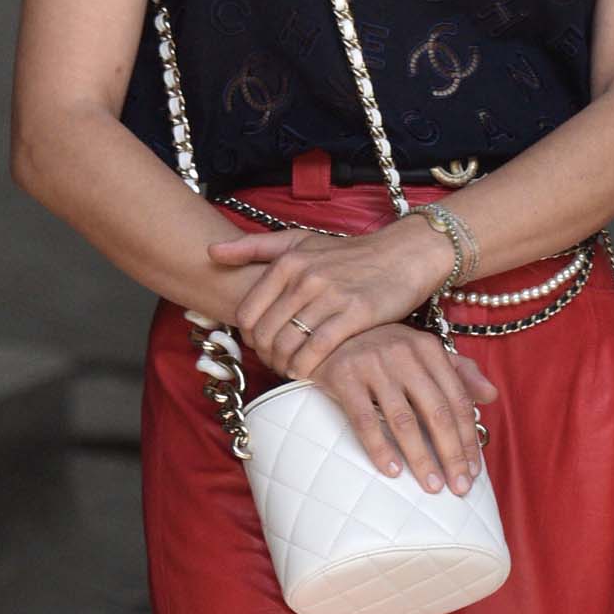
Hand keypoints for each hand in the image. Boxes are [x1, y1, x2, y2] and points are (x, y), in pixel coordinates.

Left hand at [205, 219, 452, 375]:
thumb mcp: (300, 242)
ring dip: (284, 364)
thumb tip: (210, 252)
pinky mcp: (356, 314)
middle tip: (274, 362)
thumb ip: (254, 246)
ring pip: (289, 344)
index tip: (260, 345)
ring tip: (289, 368)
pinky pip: (318, 349)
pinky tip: (306, 371)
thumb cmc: (349, 253)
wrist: (403, 256)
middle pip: (265, 333)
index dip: (248, 337)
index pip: (248, 313)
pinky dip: (306, 366)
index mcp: (288, 261)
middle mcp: (306, 277)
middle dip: (265, 355)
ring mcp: (331, 296)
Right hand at [313, 327, 501, 491]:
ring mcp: (373, 364)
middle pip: (437, 412)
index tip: (474, 470)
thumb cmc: (382, 349)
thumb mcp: (422, 352)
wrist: (327, 334)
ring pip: (404, 420)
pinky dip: (379, 448)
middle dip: (451, 454)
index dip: (468, 438)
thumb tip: (492, 396)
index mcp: (429, 349)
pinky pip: (364, 420)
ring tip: (432, 486)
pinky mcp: (344, 376)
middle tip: (459, 487)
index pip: (457, 400)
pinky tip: (392, 471)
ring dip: (421, 457)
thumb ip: (459, 372)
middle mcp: (405, 353)